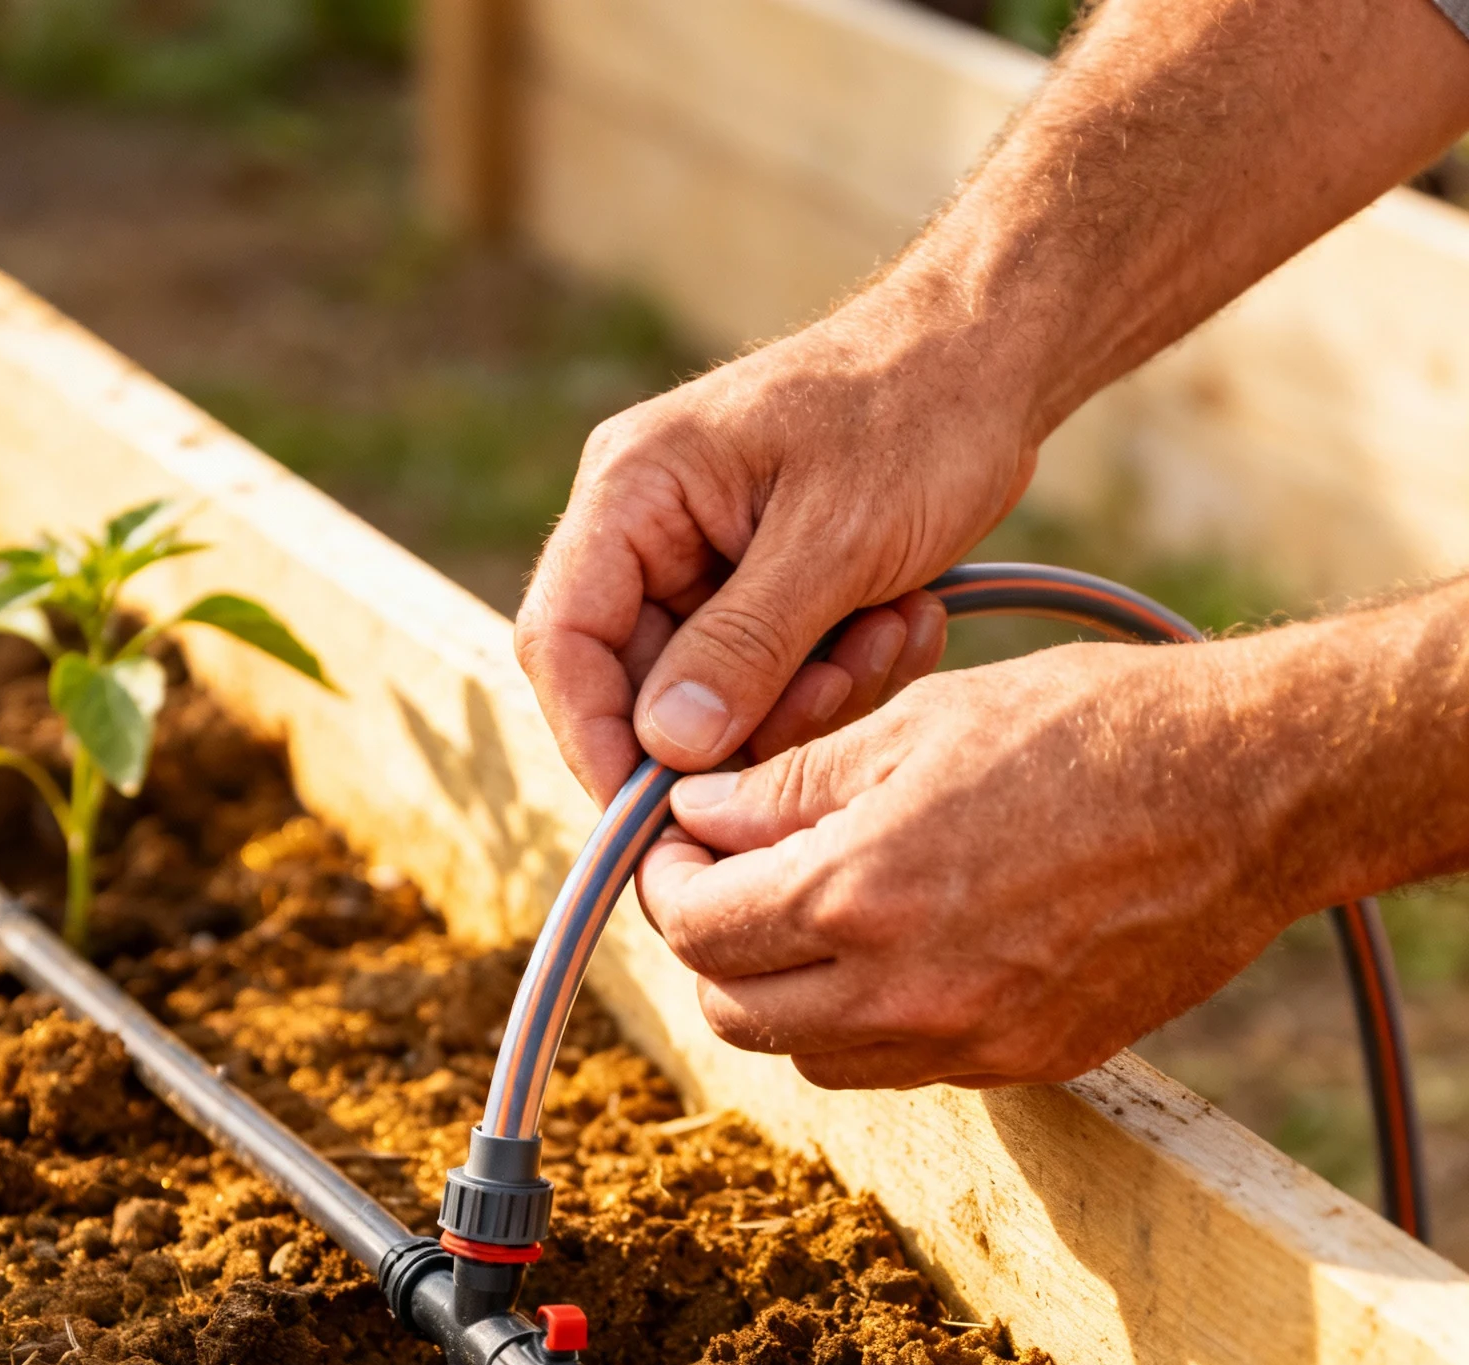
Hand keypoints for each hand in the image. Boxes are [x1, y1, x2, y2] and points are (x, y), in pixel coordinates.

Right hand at [515, 286, 1037, 801]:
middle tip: (839, 687)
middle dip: (742, 720)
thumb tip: (665, 749)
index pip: (562, 641)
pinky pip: (771, 682)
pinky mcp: (760, 598)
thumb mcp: (835, 538)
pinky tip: (903, 623)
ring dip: (808, 698)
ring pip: (715, 701)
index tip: (659, 815)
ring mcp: (702, 568)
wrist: (991, 360)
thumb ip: (745, 646)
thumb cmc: (916, 413)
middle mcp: (648, 533)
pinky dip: (837, 677)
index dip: (596, 739)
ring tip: (891, 633)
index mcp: (632, 491)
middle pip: (638, 687)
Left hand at [637, 632, 1312, 1091]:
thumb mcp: (921, 721)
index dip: (669, 883)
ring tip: (817, 911)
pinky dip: (870, 1018)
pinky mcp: (1022, 1065)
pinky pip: (900, 1066)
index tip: (682, 846)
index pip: (698, 927)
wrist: (1251, 794)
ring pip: (809, 1053)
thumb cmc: (1092, 730)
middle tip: (735, 879)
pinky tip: (906, 944)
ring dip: (786, 992)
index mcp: (861, 893)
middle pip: (736, 1010)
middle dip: (714, 944)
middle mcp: (901, 992)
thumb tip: (697, 818)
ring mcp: (965, 1042)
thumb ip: (791, 786)